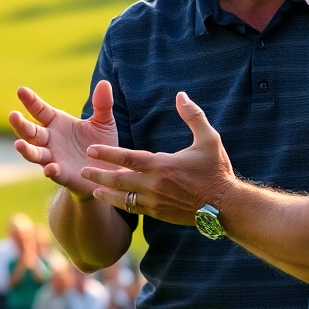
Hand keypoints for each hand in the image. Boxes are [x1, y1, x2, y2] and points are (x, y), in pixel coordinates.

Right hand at [9, 81, 118, 198]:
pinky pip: (53, 172)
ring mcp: (54, 158)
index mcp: (57, 123)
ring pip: (35, 153)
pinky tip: (51, 168)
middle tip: (13, 115)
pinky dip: (50, 170)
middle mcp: (50, 140)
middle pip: (30, 132)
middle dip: (20, 125)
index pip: (39, 110)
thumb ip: (102, 104)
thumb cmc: (100, 144)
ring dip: (27, 150)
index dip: (30, 101)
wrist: (107, 172)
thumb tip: (104, 83)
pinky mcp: (62, 175)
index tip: (21, 90)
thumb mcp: (103, 123)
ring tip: (18, 144)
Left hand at [81, 92, 235, 225]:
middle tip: (82, 170)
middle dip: (98, 175)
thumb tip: (181, 95)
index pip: (128, 158)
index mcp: (162, 165)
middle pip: (118, 180)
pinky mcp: (159, 213)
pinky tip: (114, 201)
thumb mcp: (209, 139)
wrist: (226, 206)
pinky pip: (134, 209)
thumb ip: (193, 116)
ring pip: (123, 198)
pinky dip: (121, 205)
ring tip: (93, 188)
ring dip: (106, 193)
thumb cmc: (217, 170)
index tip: (90, 149)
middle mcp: (154, 185)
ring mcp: (155, 202)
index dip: (107, 153)